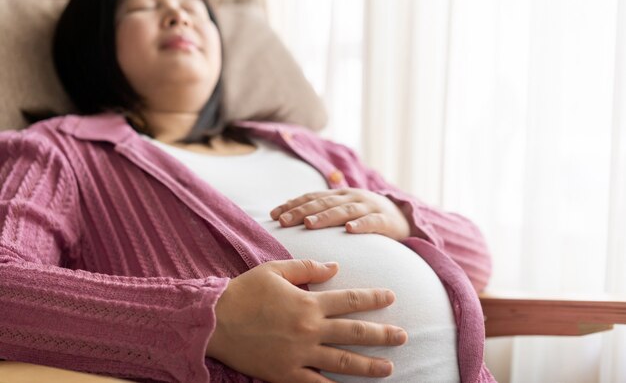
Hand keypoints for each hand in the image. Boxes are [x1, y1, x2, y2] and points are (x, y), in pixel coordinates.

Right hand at [205, 259, 407, 382]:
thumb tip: (334, 267)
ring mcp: (299, 355)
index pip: (350, 300)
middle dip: (382, 335)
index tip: (392, 298)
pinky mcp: (286, 374)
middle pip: (354, 333)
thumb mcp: (275, 270)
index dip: (374, 299)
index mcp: (308, 302)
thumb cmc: (244, 292)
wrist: (214, 322)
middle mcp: (309, 329)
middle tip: (403, 337)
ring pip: (342, 363)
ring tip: (388, 369)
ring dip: (369, 366)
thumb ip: (307, 268)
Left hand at [270, 188, 410, 240]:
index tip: (273, 215)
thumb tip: (289, 216)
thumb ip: (321, 211)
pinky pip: (372, 222)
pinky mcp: (385, 220)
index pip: (311, 198)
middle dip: (302, 211)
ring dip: (326, 217)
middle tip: (283, 221)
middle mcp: (351, 197)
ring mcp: (369, 207)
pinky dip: (361, 224)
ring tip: (309, 224)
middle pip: (323, 203)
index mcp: (338, 195)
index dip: (292, 205)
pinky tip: (350, 230)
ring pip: (344, 210)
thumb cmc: (365, 215)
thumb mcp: (343, 209)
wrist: (403, 217)